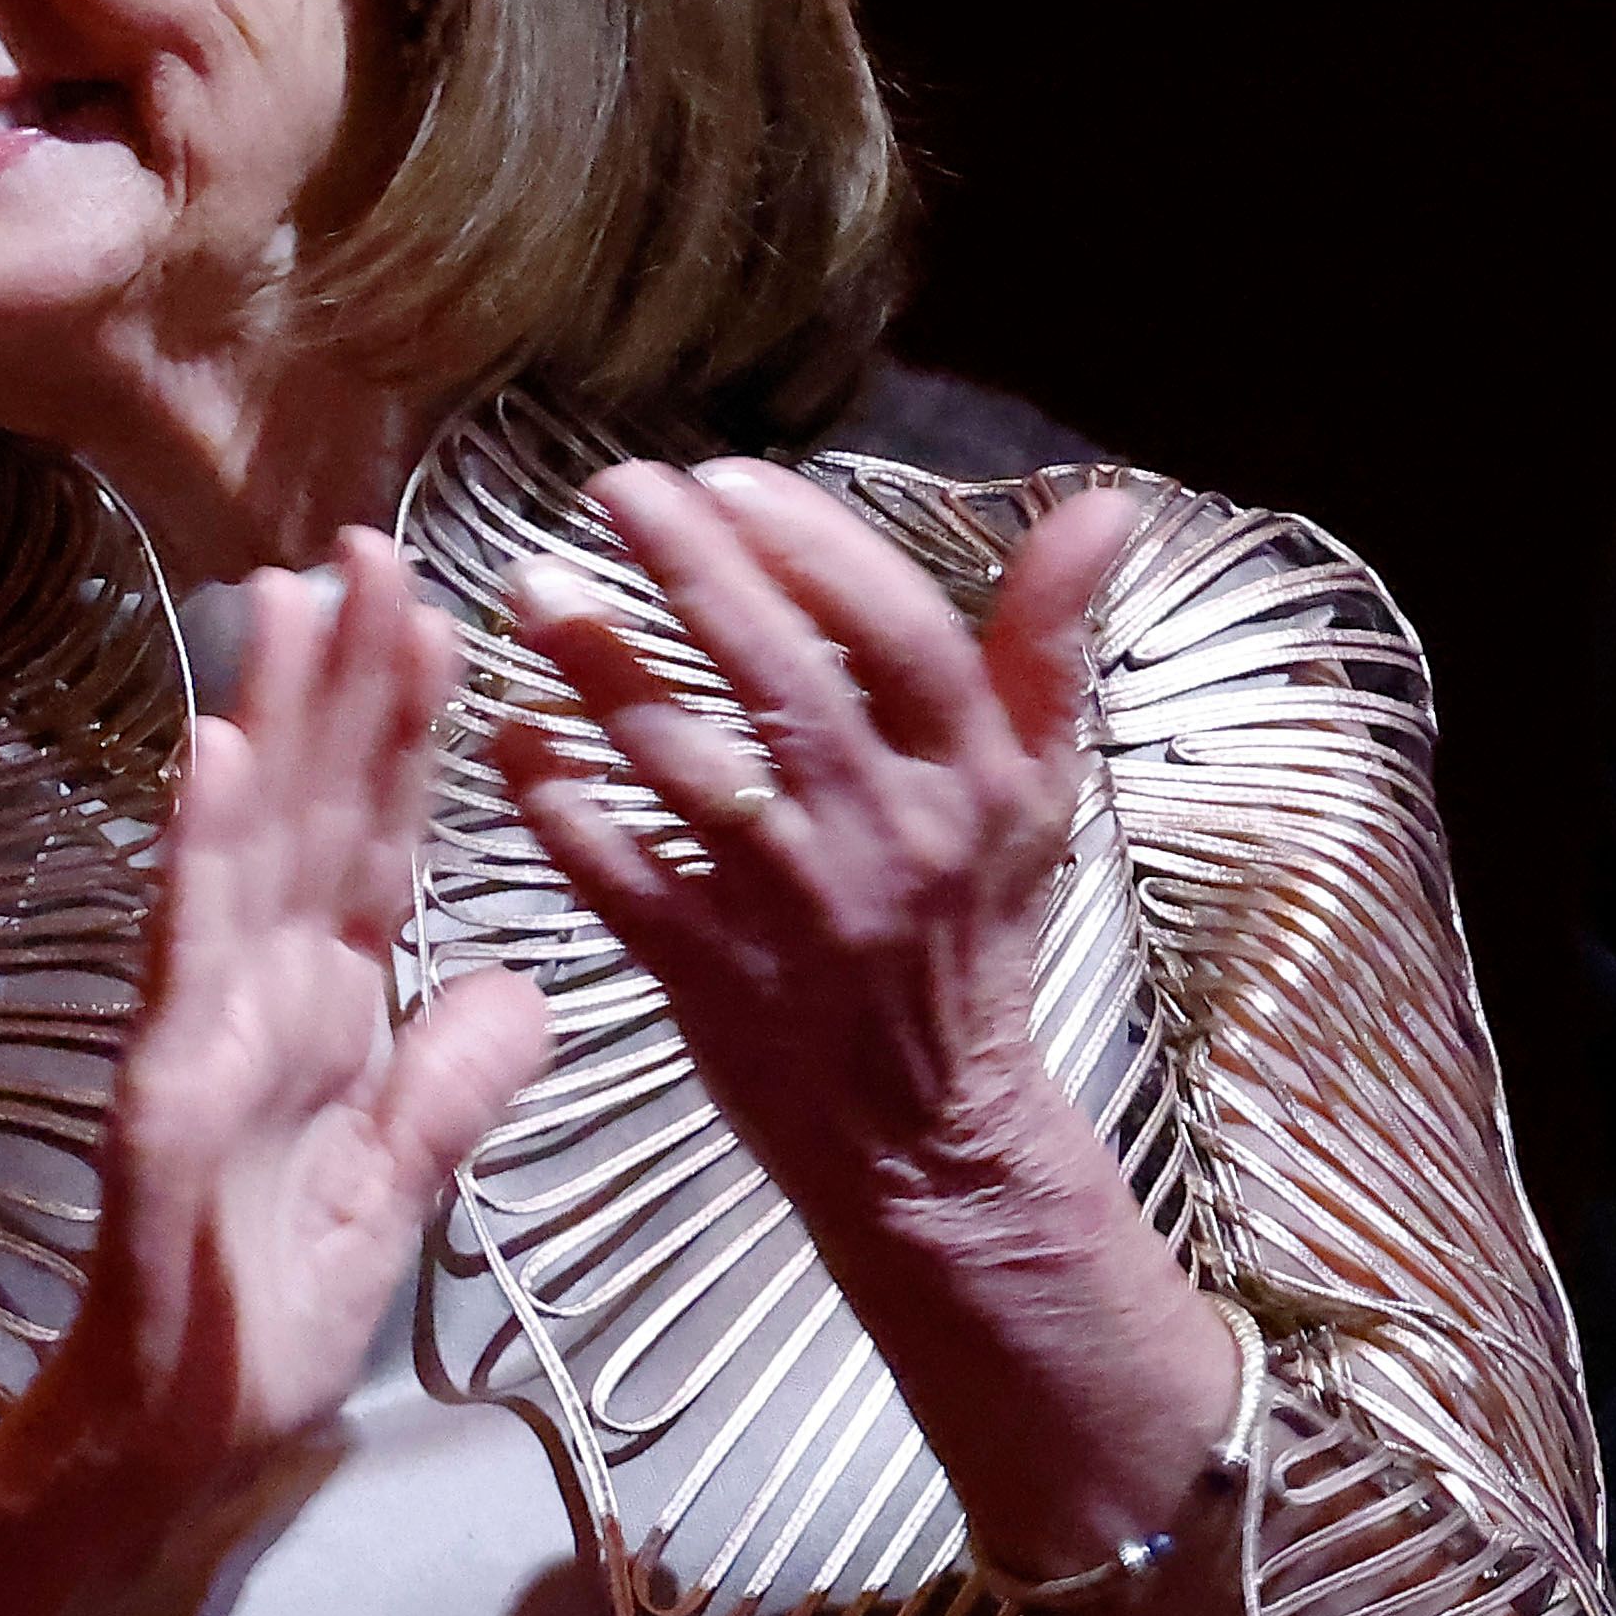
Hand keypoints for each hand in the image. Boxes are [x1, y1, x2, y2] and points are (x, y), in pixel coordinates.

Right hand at [1, 533, 557, 1552]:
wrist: (174, 1445)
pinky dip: (195, 852)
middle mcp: (258, 994)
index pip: (379, 842)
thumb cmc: (266, 1321)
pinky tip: (210, 757)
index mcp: (324, 1011)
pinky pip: (184, 955)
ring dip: (267, 720)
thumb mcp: (403, 1186)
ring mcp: (201, 1030)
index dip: (409, 731)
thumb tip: (519, 984)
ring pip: (243, 847)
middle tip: (373, 540)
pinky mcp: (162, 1091)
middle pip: (311, 811)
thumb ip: (454, 1081)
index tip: (444, 614)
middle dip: (342, 680)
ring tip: (291, 598)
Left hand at [500, 464, 1242, 1570]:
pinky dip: (556, 804)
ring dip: (602, 669)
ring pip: (685, 765)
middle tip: (613, 490)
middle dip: (690, 571)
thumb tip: (1106, 507)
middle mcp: (889, 837)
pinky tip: (510, 735)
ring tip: (533, 588)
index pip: (899, 633)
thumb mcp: (1038, 794)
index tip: (727, 477)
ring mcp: (793, 911)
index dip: (811, 546)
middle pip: (782, 675)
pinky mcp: (708, 977)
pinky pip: (616, 873)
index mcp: (973, 781)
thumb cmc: (975, 940)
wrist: (930, 1138)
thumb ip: (1050, 647)